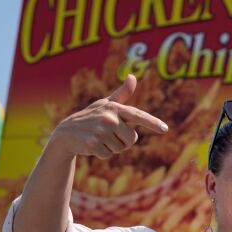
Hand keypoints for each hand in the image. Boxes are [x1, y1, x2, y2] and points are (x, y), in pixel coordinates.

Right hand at [49, 74, 167, 158]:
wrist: (66, 131)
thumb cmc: (90, 116)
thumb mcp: (105, 104)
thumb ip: (122, 94)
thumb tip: (132, 76)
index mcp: (115, 108)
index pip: (138, 115)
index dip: (152, 122)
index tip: (165, 129)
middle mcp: (109, 118)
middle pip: (132, 139)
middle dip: (123, 141)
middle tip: (108, 134)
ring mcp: (101, 131)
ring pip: (120, 148)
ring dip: (111, 147)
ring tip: (99, 138)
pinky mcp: (93, 144)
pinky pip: (108, 154)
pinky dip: (102, 153)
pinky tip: (92, 144)